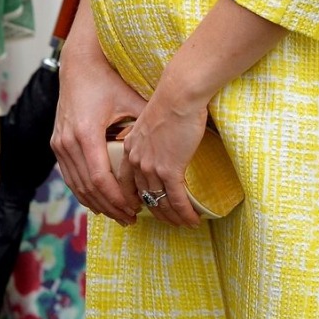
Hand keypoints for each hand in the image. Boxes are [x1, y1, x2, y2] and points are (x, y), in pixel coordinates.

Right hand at [51, 6, 147, 225]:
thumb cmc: (108, 79)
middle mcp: (68, 142)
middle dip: (110, 206)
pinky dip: (84, 191)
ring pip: (76, 186)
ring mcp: (59, 143)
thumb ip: (145, 122)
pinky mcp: (57, 143)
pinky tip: (98, 201)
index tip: (135, 209)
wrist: (78, 64)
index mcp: (86, 133)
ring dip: (96, 203)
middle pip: (88, 188)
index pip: (101, 179)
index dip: (118, 198)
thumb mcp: (129, 99)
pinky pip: (69, 176)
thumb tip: (174, 143)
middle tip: (130, 218)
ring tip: (118, 213)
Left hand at [114, 88, 208, 228]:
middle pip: (143, 196)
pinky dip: (185, 213)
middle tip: (164, 220)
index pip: (125, 182)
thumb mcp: (150, 120)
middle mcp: (137, 161)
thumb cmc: (170, 100)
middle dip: (154, 212)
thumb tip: (160, 141)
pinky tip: (193, 220)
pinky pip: (177, 200)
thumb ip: (150, 135)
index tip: (137, 207)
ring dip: (172, 216)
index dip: (131, 198)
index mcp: (130, 147)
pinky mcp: (170, 170)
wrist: (178, 94)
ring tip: (182, 223)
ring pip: (160, 202)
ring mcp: (152, 167)